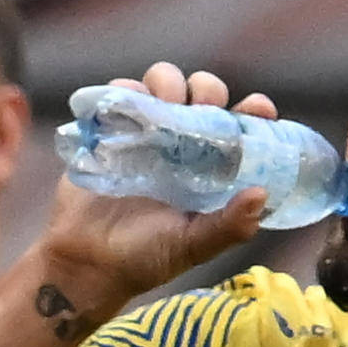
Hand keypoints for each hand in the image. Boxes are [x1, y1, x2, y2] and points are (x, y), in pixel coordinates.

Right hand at [26, 60, 275, 318]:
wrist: (86, 263)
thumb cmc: (144, 258)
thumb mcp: (191, 246)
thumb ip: (227, 227)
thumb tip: (261, 194)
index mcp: (210, 167)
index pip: (240, 126)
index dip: (253, 111)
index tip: (258, 108)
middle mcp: (182, 144)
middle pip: (204, 93)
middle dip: (207, 89)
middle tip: (200, 106)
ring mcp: (146, 134)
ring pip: (164, 82)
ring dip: (167, 82)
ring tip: (164, 104)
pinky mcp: (110, 130)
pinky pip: (120, 94)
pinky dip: (125, 90)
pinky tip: (128, 108)